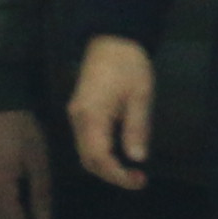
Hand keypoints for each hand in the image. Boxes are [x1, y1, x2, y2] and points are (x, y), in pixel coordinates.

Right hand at [70, 37, 157, 189]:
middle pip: (88, 160)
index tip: (139, 180)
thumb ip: (137, 128)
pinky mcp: (80, 112)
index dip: (118, 175)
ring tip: (131, 171)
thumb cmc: (129, 64)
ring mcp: (76, 115)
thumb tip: (137, 158)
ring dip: (106, 166)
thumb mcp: (140, 95)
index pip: (99, 158)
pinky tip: (120, 154)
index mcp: (91, 115)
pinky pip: (86, 142)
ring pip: (85, 152)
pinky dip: (102, 154)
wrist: (112, 38)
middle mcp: (78, 119)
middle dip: (111, 175)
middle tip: (138, 179)